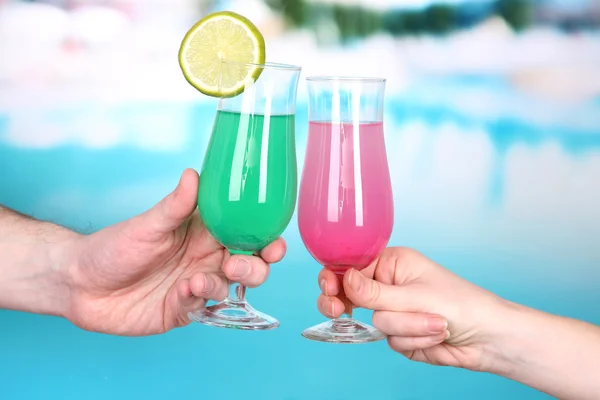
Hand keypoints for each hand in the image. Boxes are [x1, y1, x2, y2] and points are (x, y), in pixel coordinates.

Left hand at [64, 169, 284, 335]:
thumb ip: (175, 205)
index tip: (274, 241)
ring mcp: (195, 285)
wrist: (79, 283)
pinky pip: (202, 308)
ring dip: (224, 284)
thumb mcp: (147, 224)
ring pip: (230, 288)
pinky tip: (182, 293)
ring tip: (198, 282)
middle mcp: (205, 259)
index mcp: (204, 233)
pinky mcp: (182, 310)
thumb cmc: (112, 246)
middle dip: (254, 267)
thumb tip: (194, 174)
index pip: (246, 233)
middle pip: (249, 265)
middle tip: (236, 264)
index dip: (266, 238)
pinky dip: (197, 301)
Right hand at [317, 247, 504, 370]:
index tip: (329, 291)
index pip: (351, 267)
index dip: (335, 278)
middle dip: (349, 304)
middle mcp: (389, 285)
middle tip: (337, 311)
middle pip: (351, 295)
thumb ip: (374, 292)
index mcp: (392, 263)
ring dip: (406, 327)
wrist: (488, 337)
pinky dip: (414, 340)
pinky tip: (436, 335)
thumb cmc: (460, 304)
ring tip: (435, 324)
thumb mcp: (414, 295)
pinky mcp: (401, 334)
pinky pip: (391, 341)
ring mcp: (394, 311)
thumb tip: (343, 278)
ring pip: (375, 323)